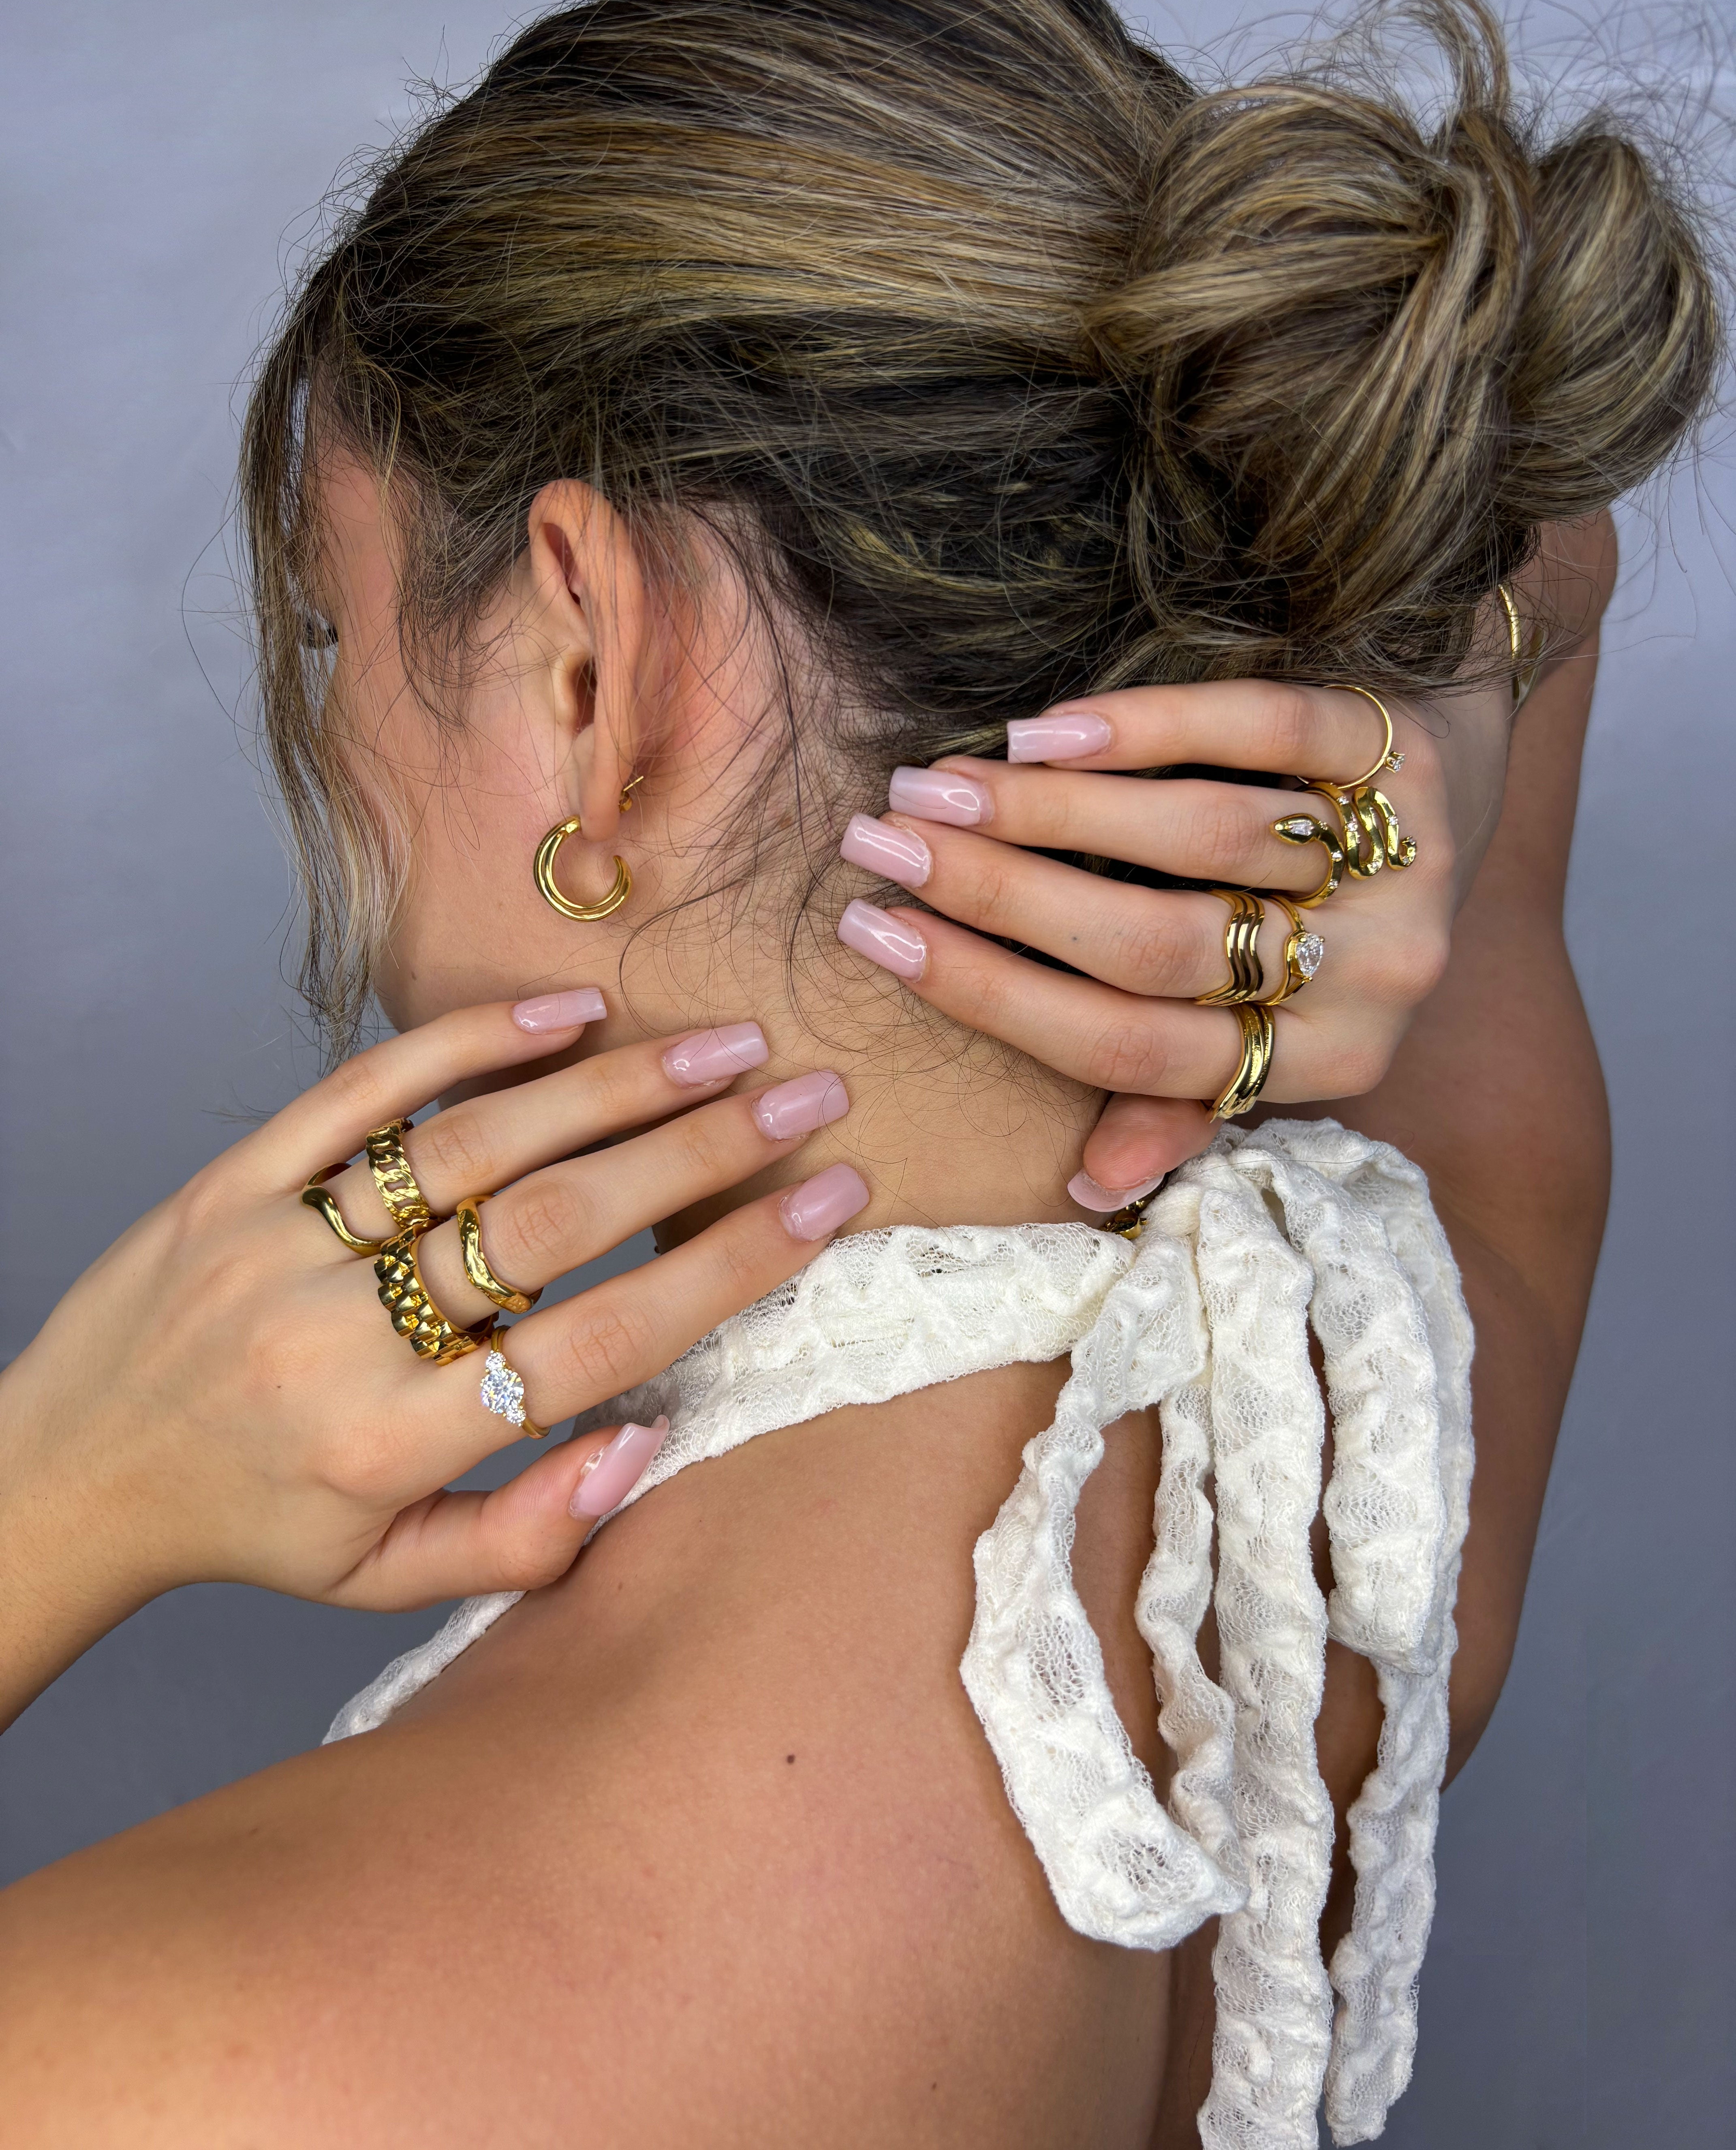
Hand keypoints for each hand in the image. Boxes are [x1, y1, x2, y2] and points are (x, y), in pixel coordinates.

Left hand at [0, 999, 861, 1725]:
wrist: (68, 1472)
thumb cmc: (255, 1524)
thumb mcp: (386, 1575)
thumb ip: (526, 1532)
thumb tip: (651, 1441)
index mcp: (392, 1445)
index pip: (600, 1341)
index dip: (730, 1268)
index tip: (828, 1203)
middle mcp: (340, 1337)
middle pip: (556, 1222)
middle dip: (702, 1152)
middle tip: (808, 1094)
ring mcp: (282, 1241)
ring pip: (476, 1142)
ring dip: (615, 1085)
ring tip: (722, 1046)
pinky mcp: (233, 1176)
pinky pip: (363, 1090)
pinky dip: (470, 1041)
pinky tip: (570, 1011)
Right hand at [837, 675, 1509, 1201]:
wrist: (1463, 765)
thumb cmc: (1320, 908)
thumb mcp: (1267, 1022)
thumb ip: (1177, 1093)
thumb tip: (1082, 1187)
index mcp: (1329, 1062)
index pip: (1133, 1049)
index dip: (996, 998)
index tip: (883, 941)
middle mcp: (1378, 975)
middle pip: (1155, 947)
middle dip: (997, 898)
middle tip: (883, 849)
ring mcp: (1404, 860)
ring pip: (1200, 840)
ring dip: (1050, 811)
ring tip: (939, 787)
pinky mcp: (1406, 750)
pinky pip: (1264, 733)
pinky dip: (1149, 729)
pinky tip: (1046, 732)